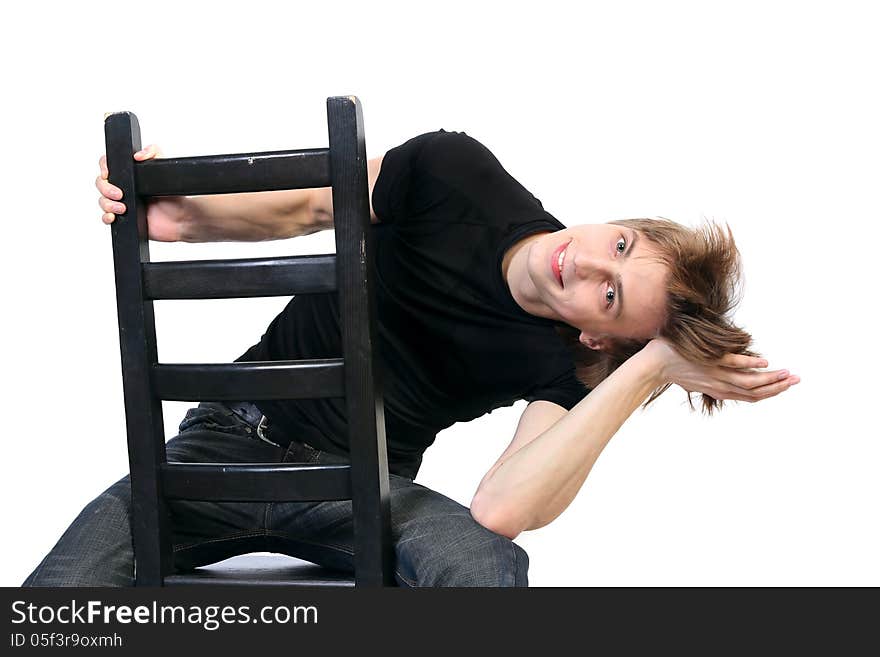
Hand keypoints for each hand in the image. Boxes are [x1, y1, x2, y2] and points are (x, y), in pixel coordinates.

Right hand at [95, 145, 188, 241]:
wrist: (181, 219)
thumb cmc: (174, 196)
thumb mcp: (165, 169)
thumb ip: (154, 153)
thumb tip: (138, 155)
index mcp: (131, 174)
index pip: (109, 165)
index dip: (104, 167)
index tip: (107, 173)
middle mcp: (124, 188)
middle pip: (101, 183)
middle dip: (106, 189)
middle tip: (120, 194)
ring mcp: (123, 203)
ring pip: (102, 200)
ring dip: (108, 204)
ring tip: (123, 208)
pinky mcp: (124, 218)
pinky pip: (107, 217)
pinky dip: (106, 217)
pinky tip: (113, 217)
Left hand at [644, 338, 798, 403]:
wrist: (652, 365)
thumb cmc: (674, 368)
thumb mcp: (698, 379)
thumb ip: (715, 378)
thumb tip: (726, 371)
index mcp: (719, 390)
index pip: (751, 397)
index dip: (770, 392)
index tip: (786, 386)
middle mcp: (720, 386)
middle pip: (755, 392)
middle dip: (778, 387)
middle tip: (797, 380)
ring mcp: (716, 374)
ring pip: (748, 382)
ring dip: (770, 378)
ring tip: (788, 374)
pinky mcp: (710, 362)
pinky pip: (732, 365)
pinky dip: (749, 364)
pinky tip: (764, 361)